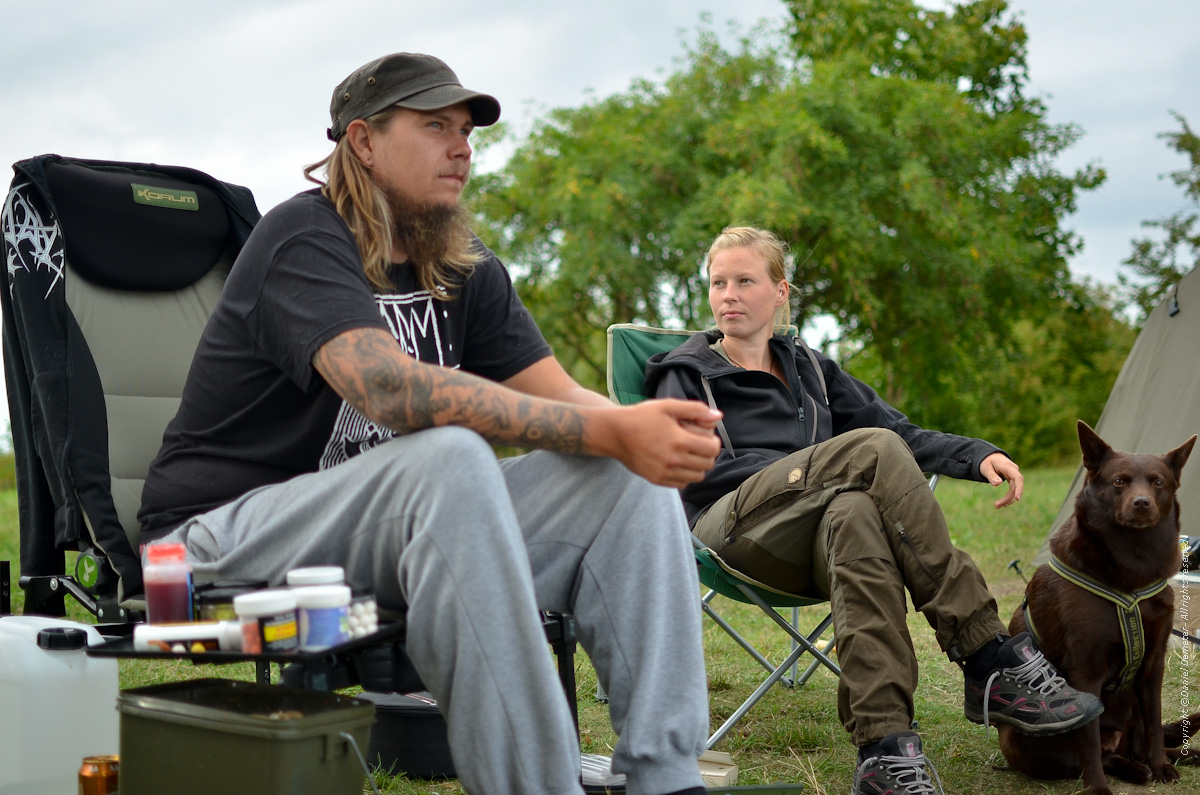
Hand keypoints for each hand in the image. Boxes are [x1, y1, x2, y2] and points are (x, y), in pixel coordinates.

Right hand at [600, 399, 721, 487]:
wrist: (616, 433)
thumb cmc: (642, 417)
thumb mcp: (668, 406)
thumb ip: (695, 410)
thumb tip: (718, 416)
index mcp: (679, 440)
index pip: (712, 449)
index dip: (713, 441)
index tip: (707, 437)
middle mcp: (674, 460)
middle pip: (707, 464)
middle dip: (707, 454)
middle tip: (699, 445)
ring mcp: (665, 472)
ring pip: (697, 477)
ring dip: (698, 466)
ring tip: (689, 454)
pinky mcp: (657, 479)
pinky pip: (682, 484)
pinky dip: (685, 475)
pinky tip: (678, 463)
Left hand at [980, 452, 1022, 508]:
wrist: (990, 456)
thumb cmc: (987, 462)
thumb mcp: (986, 468)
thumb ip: (991, 476)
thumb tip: (997, 484)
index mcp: (1008, 467)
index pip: (1018, 478)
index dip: (1019, 489)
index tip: (1017, 499)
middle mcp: (1014, 471)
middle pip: (1015, 487)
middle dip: (1008, 498)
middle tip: (996, 506)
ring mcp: (1014, 475)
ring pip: (1014, 489)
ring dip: (1007, 499)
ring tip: (997, 506)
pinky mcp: (1012, 479)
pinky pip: (1013, 488)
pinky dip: (1008, 496)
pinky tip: (1003, 503)